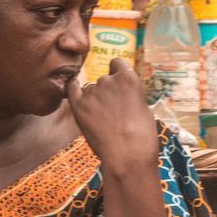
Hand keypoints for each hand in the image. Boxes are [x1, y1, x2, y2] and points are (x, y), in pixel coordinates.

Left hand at [66, 57, 158, 171]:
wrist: (128, 154)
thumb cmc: (142, 135)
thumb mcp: (144, 107)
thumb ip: (131, 95)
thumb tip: (124, 95)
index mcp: (128, 78)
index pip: (117, 63)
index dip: (118, 72)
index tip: (119, 82)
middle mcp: (108, 80)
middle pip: (104, 79)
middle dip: (108, 90)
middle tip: (114, 110)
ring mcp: (91, 92)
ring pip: (90, 89)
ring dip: (95, 98)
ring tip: (102, 119)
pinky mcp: (78, 105)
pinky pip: (71, 90)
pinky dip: (73, 90)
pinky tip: (75, 93)